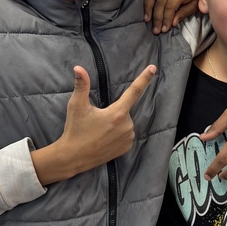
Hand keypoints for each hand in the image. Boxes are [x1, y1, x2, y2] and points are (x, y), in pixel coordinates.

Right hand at [31, 64, 155, 184]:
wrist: (73, 157)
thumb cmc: (75, 130)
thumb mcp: (76, 106)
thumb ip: (81, 85)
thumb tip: (78, 68)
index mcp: (117, 113)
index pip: (134, 91)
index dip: (144, 78)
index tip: (153, 68)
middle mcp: (126, 125)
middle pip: (124, 110)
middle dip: (113, 111)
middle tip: (96, 121)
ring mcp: (128, 138)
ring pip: (125, 122)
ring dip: (116, 122)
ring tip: (99, 131)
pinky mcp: (126, 148)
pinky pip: (126, 134)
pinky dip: (118, 133)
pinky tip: (105, 138)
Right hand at [144, 0, 198, 32]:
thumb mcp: (194, 5)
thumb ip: (183, 13)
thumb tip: (172, 23)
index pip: (170, 6)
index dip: (166, 19)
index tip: (164, 30)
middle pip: (159, 2)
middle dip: (157, 18)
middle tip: (156, 30)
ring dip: (147, 8)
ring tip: (147, 20)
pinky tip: (145, 8)